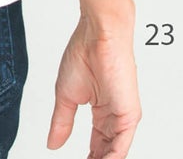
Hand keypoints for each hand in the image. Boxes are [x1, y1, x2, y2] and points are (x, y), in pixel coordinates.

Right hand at [47, 7, 140, 157]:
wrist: (97, 35)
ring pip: (116, 150)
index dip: (88, 157)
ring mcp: (124, 116)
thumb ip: (62, 122)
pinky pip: (122, 144)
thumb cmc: (83, 54)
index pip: (97, 143)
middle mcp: (115, 116)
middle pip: (107, 150)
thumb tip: (53, 143)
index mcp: (102, 111)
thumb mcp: (66, 96)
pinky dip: (113, 157)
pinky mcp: (130, 114)